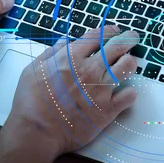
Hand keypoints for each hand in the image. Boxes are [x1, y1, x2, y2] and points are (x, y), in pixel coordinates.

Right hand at [6, 25, 139, 155]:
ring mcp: (101, 89)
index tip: (115, 31)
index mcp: (72, 57)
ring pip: (127, 67)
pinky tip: (126, 92)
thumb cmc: (31, 101)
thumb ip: (51, 54)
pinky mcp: (108, 109)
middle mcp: (90, 69)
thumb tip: (64, 42)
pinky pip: (129, 95)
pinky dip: (130, 92)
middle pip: (118, 46)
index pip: (98, 36)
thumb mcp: (33, 70)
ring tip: (129, 63)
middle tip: (132, 38)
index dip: (109, 31)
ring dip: (130, 62)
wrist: (36, 131)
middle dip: (128, 39)